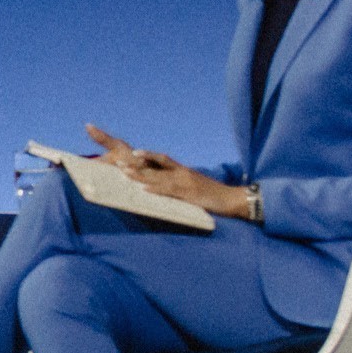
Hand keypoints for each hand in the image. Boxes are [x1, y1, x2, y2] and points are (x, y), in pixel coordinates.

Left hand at [84, 124, 249, 218]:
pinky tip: (144, 189)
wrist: (233, 199)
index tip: (132, 152)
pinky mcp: (189, 195)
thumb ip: (180, 186)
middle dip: (136, 164)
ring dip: (141, 175)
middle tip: (118, 162)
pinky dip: (157, 190)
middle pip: (155, 166)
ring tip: (124, 173)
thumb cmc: (214, 196)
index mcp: (183, 170)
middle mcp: (182, 173)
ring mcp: (185, 183)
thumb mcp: (195, 188)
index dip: (146, 155)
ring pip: (158, 177)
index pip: (161, 159)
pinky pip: (170, 191)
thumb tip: (165, 189)